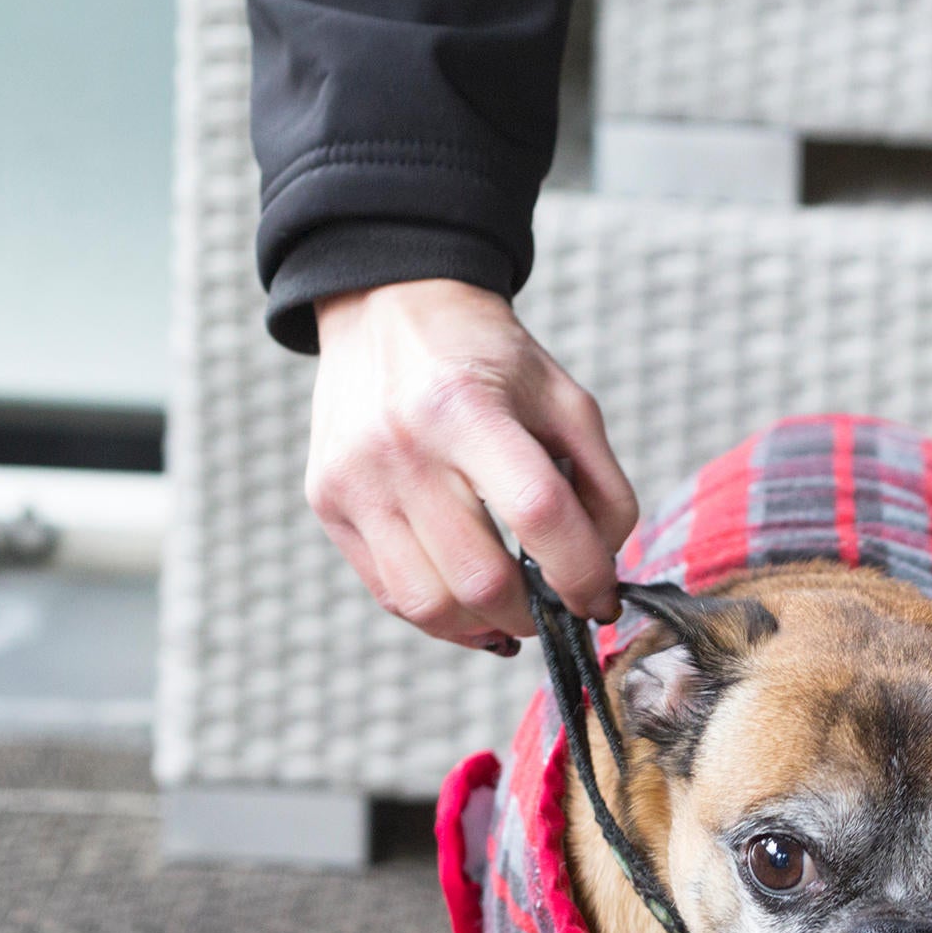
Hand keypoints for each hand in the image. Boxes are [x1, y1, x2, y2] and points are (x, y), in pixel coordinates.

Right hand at [307, 280, 638, 647]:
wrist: (387, 308)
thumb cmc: (486, 358)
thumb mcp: (565, 400)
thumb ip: (603, 487)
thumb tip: (601, 577)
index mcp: (466, 407)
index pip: (539, 514)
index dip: (583, 573)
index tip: (601, 597)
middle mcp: (400, 446)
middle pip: (480, 578)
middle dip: (536, 613)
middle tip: (559, 605)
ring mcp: (356, 480)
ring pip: (430, 604)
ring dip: (487, 624)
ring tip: (516, 608)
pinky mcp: (328, 503)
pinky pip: (390, 593)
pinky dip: (442, 615)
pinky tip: (471, 601)